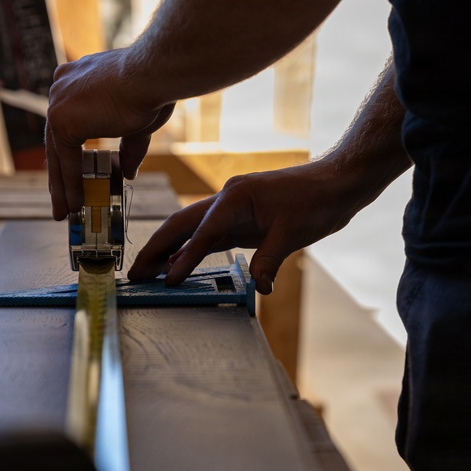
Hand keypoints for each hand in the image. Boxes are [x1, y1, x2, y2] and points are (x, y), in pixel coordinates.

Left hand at [46, 49, 174, 219]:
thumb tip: (126, 173)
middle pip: (57, 141)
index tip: (70, 175)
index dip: (69, 154)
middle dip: (60, 174)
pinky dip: (71, 183)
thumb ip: (127, 149)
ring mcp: (58, 102)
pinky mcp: (61, 119)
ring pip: (58, 153)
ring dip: (61, 186)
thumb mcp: (137, 125)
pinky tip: (76, 202)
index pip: (68, 125)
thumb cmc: (152, 90)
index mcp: (77, 80)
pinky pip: (66, 160)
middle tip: (63, 201)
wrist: (151, 76)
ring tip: (66, 211)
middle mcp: (62, 87)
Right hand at [127, 159, 364, 295]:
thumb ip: (270, 260)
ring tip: (146, 274)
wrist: (336, 183)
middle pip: (181, 225)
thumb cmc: (317, 201)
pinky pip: (207, 236)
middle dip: (155, 250)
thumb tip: (259, 287)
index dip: (183, 259)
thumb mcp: (293, 234)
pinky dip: (189, 251)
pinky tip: (176, 267)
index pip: (202, 233)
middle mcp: (226, 200)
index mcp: (234, 197)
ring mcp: (231, 209)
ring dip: (167, 251)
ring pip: (189, 230)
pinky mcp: (239, 219)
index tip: (166, 281)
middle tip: (134, 275)